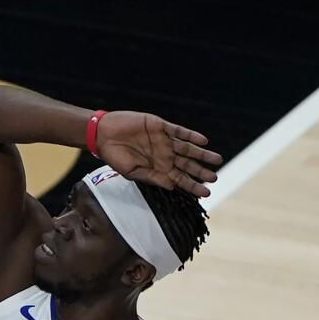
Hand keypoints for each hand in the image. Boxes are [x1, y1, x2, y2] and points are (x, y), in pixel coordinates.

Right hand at [95, 111, 222, 197]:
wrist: (102, 133)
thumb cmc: (114, 156)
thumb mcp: (131, 171)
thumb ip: (152, 177)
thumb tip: (172, 186)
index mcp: (158, 168)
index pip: (180, 179)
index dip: (193, 186)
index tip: (206, 193)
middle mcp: (164, 155)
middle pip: (188, 164)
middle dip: (201, 171)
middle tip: (214, 177)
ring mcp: (164, 140)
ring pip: (188, 148)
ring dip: (202, 154)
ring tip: (216, 159)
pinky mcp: (160, 126)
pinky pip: (179, 131)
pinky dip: (191, 135)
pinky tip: (202, 141)